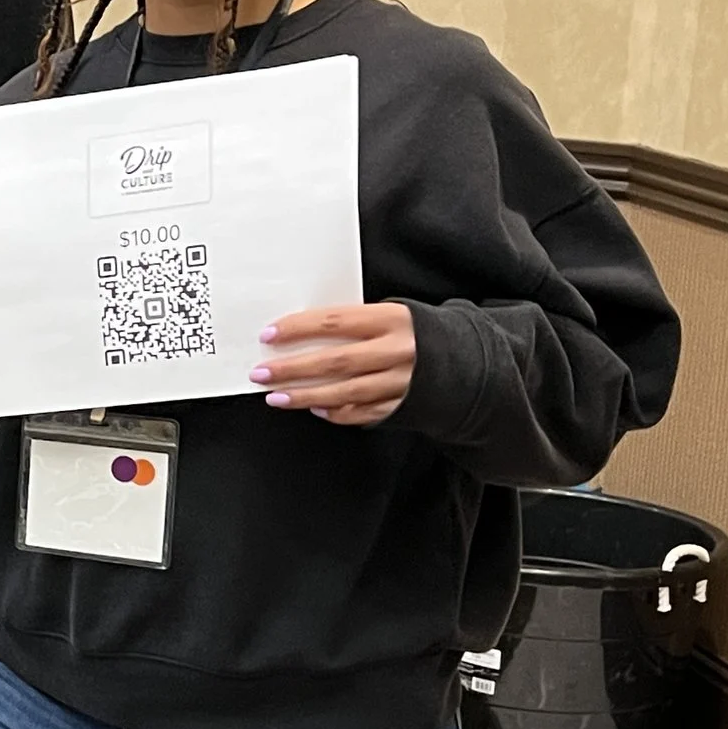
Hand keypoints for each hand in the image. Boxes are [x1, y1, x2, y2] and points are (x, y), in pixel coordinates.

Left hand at [253, 303, 415, 426]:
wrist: (466, 360)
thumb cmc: (414, 332)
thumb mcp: (390, 316)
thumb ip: (354, 323)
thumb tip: (302, 333)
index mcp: (391, 319)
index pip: (333, 321)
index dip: (298, 328)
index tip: (269, 335)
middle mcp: (397, 351)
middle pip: (334, 361)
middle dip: (292, 368)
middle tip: (261, 373)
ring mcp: (400, 382)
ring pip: (344, 392)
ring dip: (305, 396)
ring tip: (276, 397)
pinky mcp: (402, 405)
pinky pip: (361, 412)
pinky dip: (335, 412)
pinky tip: (313, 409)